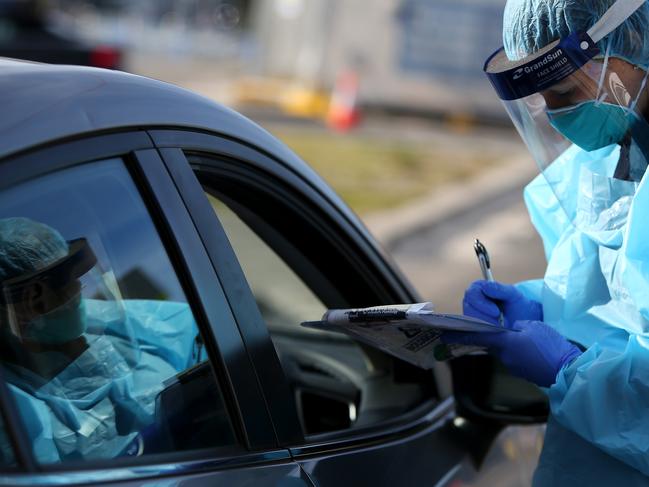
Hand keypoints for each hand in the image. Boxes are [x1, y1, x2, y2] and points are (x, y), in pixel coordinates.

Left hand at [443, 320, 580, 386]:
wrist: (567, 371)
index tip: (444, 336)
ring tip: (528, 338)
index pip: (477, 336)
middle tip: (506, 329)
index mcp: (504, 342)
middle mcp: (504, 356)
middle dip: (495, 335)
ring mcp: (513, 366)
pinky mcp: (522, 371)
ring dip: (510, 343)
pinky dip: (520, 351)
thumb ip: (517, 326)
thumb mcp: (533, 326)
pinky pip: (515, 357)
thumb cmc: (551, 346)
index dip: (460, 335)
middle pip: (492, 342)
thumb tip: (513, 330)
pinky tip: (533, 348)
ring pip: (505, 350)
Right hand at [463, 280, 542, 327]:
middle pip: (469, 308)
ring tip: (500, 326)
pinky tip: (496, 331)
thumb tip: (486, 287)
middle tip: (499, 322)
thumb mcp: (512, 294)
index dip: (482, 304)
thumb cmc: (517, 304)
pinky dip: (485, 331)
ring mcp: (472, 314)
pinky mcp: (474, 326)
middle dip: (485, 317)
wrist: (523, 320)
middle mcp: (472, 300)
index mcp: (479, 288)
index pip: (472, 294)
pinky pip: (474, 330)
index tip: (496, 312)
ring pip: (471, 320)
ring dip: (486, 325)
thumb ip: (499, 288)